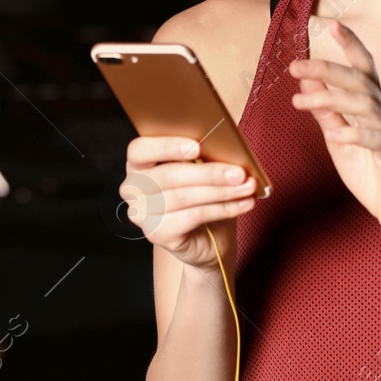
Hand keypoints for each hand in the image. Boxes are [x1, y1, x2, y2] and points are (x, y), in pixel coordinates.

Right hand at [120, 136, 258, 270]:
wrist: (210, 237)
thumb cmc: (205, 193)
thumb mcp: (205, 167)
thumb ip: (207, 153)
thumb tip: (228, 143)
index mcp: (140, 162)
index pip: (140, 150)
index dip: (167, 147)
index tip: (197, 147)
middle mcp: (134, 187)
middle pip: (167, 175)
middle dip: (208, 173)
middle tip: (239, 173)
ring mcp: (142, 213)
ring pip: (182, 197)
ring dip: (221, 192)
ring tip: (247, 188)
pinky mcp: (157, 233)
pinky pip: (192, 217)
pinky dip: (222, 209)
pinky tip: (242, 204)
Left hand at [289, 18, 380, 248]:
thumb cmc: (374, 178)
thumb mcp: (342, 143)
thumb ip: (328, 115)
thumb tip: (306, 84)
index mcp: (376, 110)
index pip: (365, 69)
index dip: (350, 44)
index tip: (330, 23)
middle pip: (361, 82)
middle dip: (327, 70)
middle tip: (295, 66)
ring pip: (367, 106)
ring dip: (332, 100)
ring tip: (301, 101)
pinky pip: (378, 142)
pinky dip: (356, 135)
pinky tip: (337, 134)